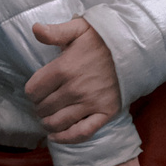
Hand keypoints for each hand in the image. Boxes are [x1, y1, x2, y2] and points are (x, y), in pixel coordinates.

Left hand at [28, 17, 123, 141]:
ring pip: (57, 123)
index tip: (36, 89)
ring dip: (47, 123)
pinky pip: (81, 133)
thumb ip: (55, 31)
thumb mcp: (78, 28)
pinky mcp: (105, 112)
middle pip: (43, 108)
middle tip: (43, 103)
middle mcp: (74, 89)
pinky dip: (65, 138)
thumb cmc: (103, 38)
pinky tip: (56, 137)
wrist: (134, 47)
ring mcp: (90, 103)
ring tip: (47, 118)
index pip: (33, 90)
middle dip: (39, 107)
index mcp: (64, 68)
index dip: (31, 91)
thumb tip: (35, 29)